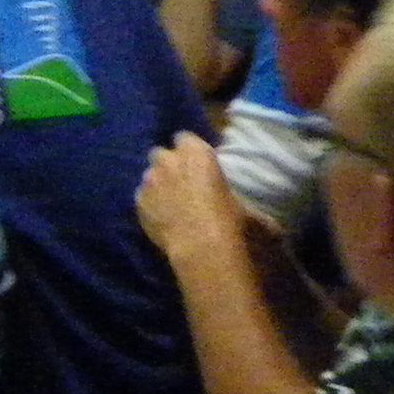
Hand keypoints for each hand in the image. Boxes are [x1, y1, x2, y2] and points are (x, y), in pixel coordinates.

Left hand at [135, 133, 243, 275]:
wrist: (206, 255)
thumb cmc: (236, 227)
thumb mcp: (256, 213)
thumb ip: (246, 204)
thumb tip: (251, 214)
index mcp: (197, 154)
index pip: (186, 138)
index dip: (191, 151)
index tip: (199, 164)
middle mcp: (168, 161)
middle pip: (162, 154)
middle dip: (170, 165)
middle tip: (185, 183)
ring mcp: (149, 182)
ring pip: (150, 176)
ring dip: (159, 185)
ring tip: (172, 204)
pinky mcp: (137, 206)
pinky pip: (143, 199)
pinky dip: (151, 206)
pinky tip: (163, 220)